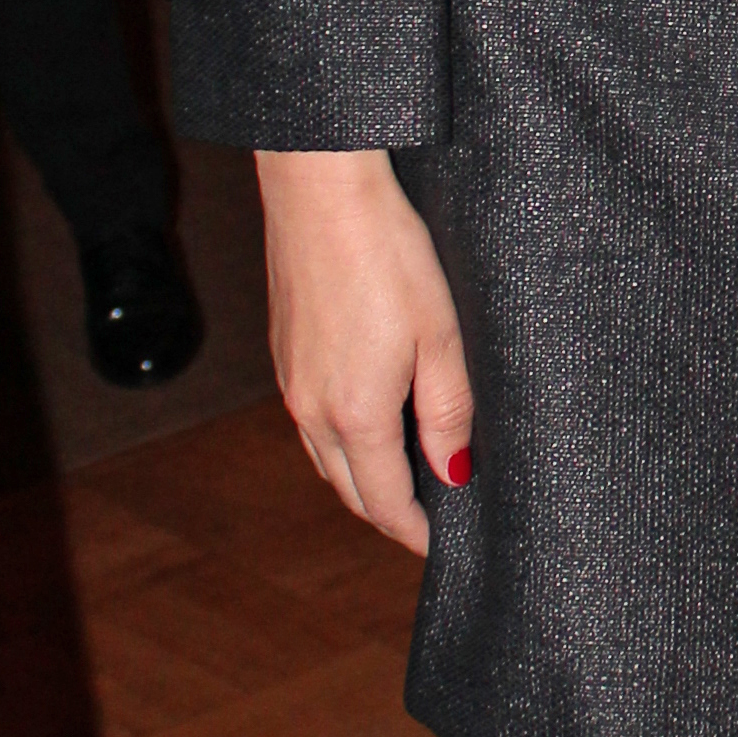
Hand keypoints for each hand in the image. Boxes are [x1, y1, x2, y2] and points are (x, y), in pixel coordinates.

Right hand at [257, 150, 473, 550]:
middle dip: (389, 514)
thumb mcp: (441, 335)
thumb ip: (448, 412)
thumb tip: (454, 473)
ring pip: (325, 457)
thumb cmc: (388, 252)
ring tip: (407, 478)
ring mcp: (290, 381)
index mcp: (355, 414)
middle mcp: (312, 409)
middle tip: (430, 521)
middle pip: (349, 490)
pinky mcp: (283, 352)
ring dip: (362, 479)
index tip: (442, 547)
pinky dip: (341, 440)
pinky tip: (371, 421)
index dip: (416, 532)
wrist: (320, 189)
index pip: (385, 502)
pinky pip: (310, 421)